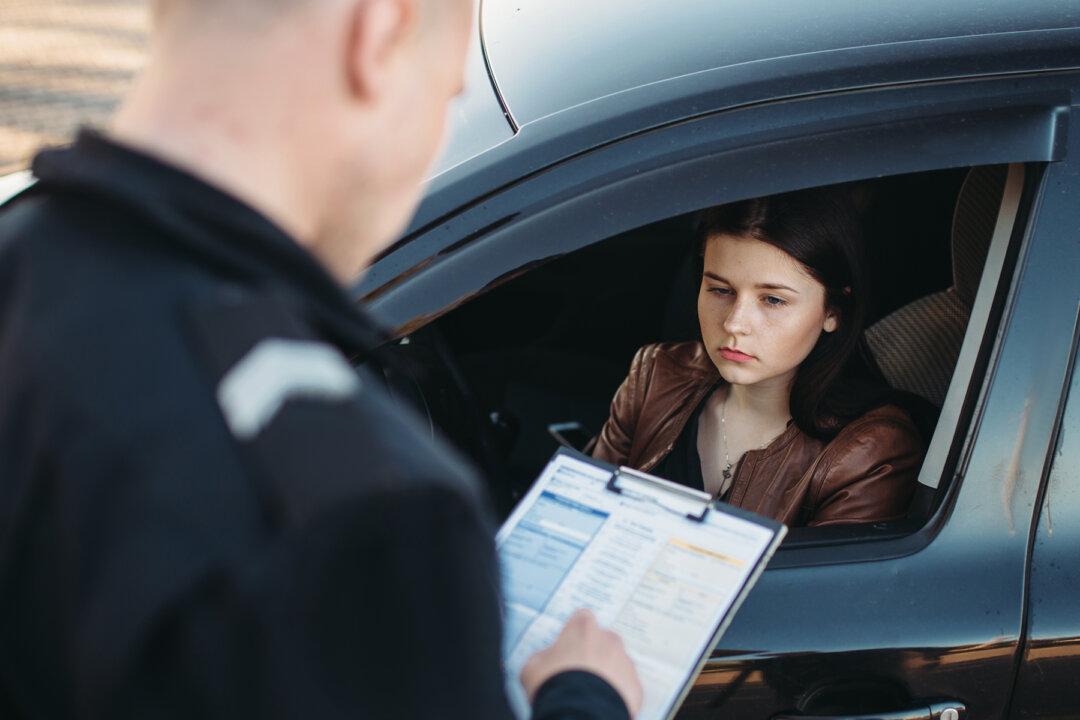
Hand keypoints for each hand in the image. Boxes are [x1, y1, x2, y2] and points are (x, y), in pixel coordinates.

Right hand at [520, 609, 642, 716]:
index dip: (575, 632)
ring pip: (617, 663)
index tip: (569, 644)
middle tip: (579, 672)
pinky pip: (627, 686)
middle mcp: (609, 640)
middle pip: (603, 640)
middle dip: (593, 652)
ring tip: (591, 692)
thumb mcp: (533, 666)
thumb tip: (546, 659)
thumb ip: (544, 656)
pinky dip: (618, 693)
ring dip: (607, 672)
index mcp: (583, 628)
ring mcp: (625, 662)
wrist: (580, 713)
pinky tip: (602, 702)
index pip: (582, 618)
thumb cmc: (554, 684)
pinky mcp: (636, 686)